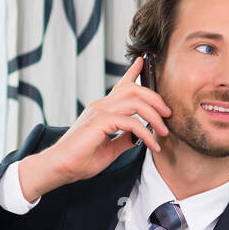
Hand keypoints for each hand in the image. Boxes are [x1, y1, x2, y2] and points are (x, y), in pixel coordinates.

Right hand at [53, 56, 171, 183]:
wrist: (61, 167)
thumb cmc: (81, 159)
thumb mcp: (110, 148)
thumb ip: (124, 140)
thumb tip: (138, 138)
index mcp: (103, 109)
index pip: (122, 85)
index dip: (134, 72)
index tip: (144, 62)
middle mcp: (101, 105)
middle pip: (134, 89)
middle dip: (155, 98)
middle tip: (168, 114)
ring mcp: (100, 111)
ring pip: (136, 101)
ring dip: (154, 115)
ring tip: (164, 131)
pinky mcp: (100, 122)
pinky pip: (131, 122)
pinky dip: (146, 134)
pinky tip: (152, 146)